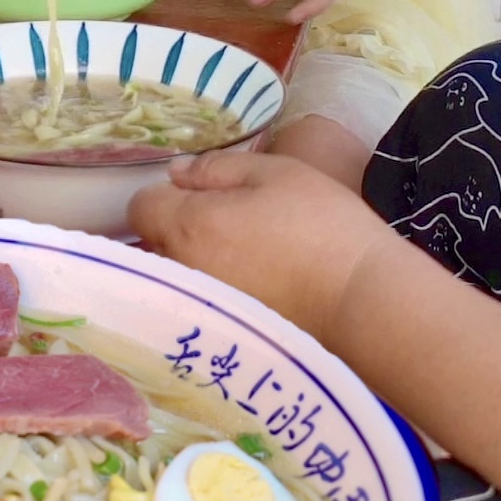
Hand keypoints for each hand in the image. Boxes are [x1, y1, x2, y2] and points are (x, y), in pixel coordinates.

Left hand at [129, 152, 397, 339]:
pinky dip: (210, 292)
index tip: (198, 193)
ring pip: (172, 277)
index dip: (164, 193)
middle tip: (221, 220)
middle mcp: (180, 270)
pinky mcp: (219, 332)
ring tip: (236, 253)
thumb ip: (215, 168)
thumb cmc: (320, 223)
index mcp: (187, 225)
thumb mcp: (274, 172)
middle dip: (173, 229)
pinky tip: (248, 282)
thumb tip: (176, 174)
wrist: (360, 296)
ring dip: (190, 262)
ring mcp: (198, 306)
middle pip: (150, 245)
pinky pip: (196, 303)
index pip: (140, 206)